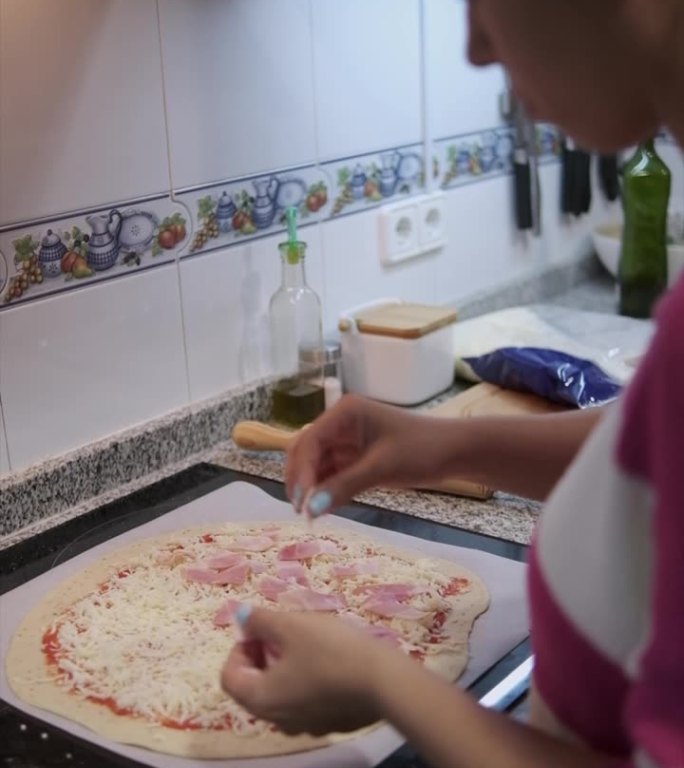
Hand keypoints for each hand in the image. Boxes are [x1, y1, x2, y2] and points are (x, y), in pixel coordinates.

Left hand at [220, 607, 401, 735]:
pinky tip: (329, 662)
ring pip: (281, 695)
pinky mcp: (330, 724)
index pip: (229, 677)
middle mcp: (277, 721)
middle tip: (284, 633)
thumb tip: (241, 616)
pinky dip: (306, 681)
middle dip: (262, 656)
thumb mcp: (292, 626)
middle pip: (254, 687)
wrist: (383, 681)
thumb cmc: (330, 651)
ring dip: (284, 668)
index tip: (262, 629)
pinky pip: (306, 702)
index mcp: (260, 699)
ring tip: (308, 645)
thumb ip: (260, 620)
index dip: (240, 647)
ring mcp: (305, 727)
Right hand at [285, 394, 456, 516]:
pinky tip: (325, 507)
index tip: (301, 503)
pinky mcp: (356, 457)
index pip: (309, 441)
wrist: (456, 452)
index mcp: (345, 413)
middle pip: (305, 451)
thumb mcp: (382, 468)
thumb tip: (310, 509)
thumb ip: (344, 486)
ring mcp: (348, 440)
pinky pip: (332, 473)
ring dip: (311, 487)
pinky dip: (326, 489)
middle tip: (301, 512)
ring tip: (311, 515)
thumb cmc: (423, 450)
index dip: (301, 472)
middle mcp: (341, 423)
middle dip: (300, 479)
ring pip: (316, 464)